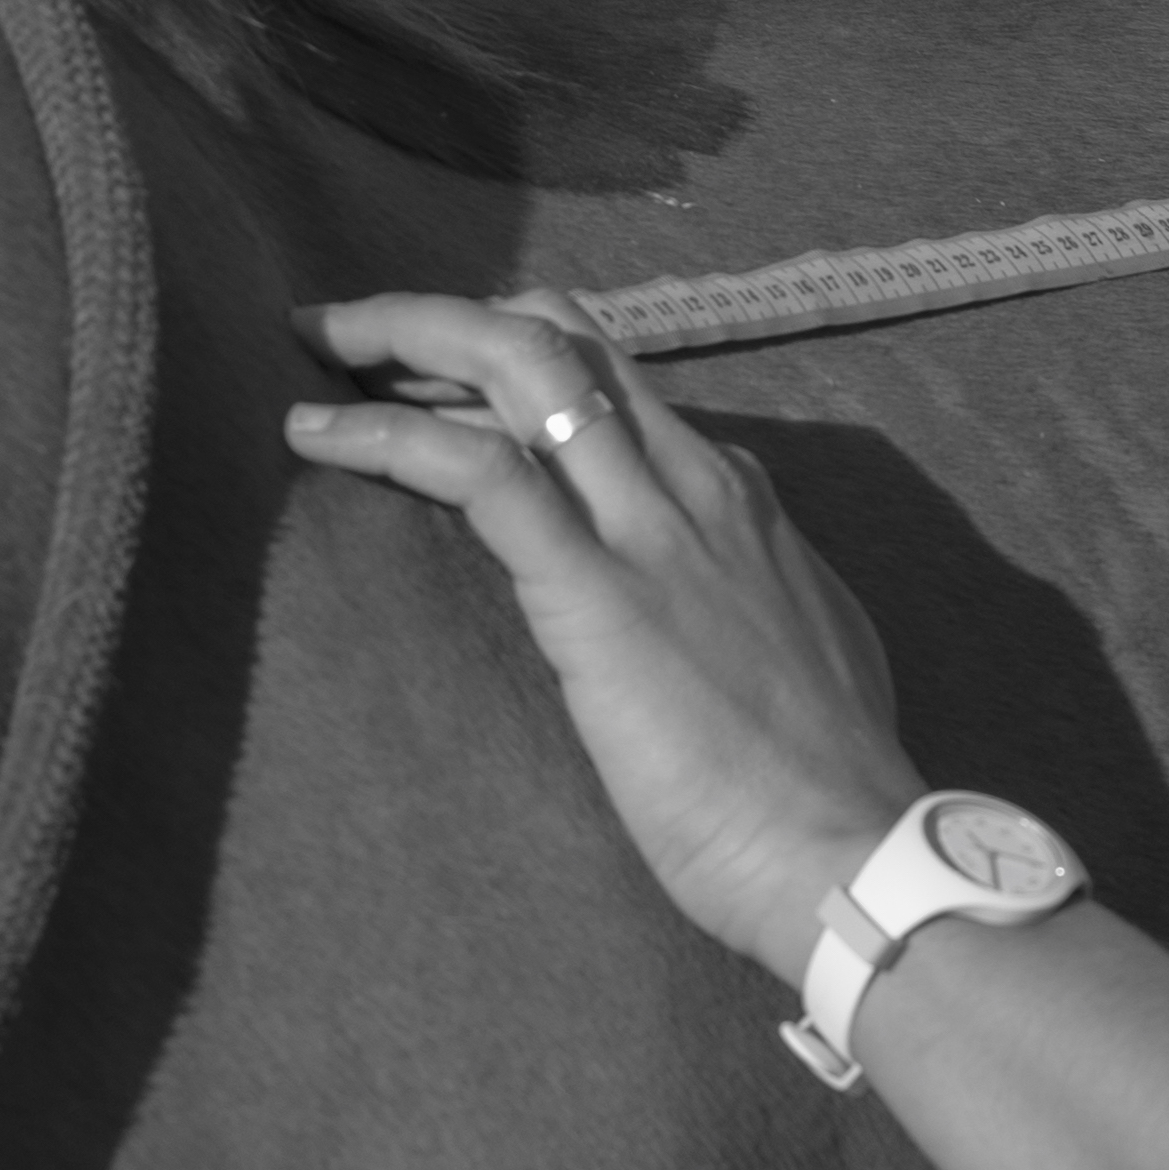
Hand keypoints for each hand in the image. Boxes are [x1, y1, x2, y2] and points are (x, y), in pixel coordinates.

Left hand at [285, 291, 916, 978]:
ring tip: (319, 346)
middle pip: (561, 336)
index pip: (616, 379)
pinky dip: (386, 436)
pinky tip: (315, 434)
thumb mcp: (801, 647)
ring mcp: (650, 527)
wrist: (852, 850)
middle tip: (353, 337)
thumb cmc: (825, 786)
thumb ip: (747, 596)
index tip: (440, 385)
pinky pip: (478, 472)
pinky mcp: (597, 589)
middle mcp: (696, 483)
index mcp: (739, 499)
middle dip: (448, 318)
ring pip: (522, 363)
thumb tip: (715, 598)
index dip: (517, 361)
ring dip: (406, 336)